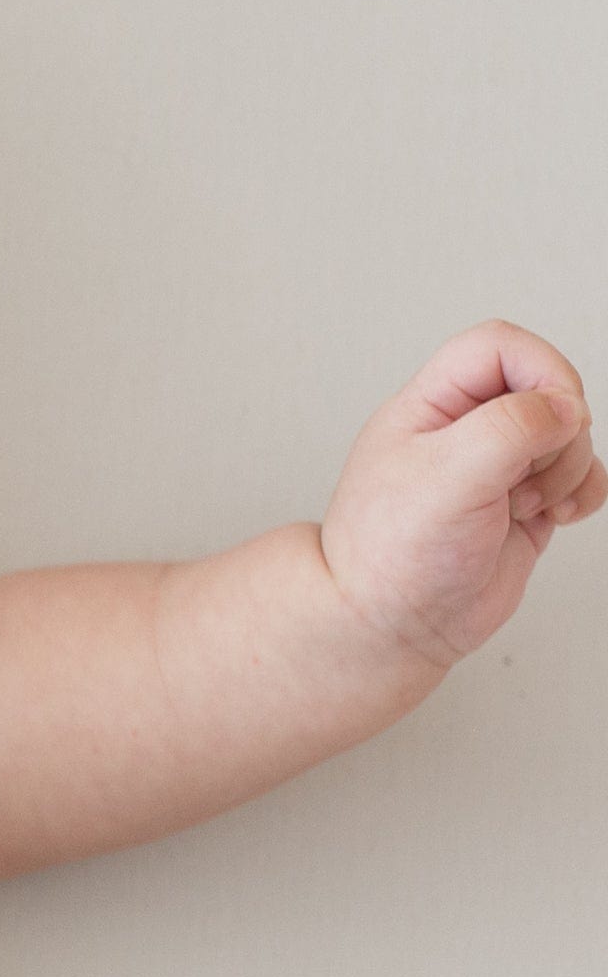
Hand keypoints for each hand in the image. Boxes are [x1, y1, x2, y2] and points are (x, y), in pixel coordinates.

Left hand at [320, 320, 600, 667]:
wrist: (389, 629)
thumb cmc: (390, 558)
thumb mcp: (446, 476)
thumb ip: (510, 426)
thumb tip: (564, 407)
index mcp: (429, 408)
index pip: (499, 347)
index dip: (541, 368)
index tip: (551, 415)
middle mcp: (463, 431)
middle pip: (547, 388)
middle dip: (559, 431)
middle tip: (527, 478)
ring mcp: (497, 467)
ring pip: (570, 434)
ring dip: (570, 467)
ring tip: (527, 506)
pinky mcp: (525, 503)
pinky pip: (581, 476)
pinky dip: (585, 492)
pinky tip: (559, 518)